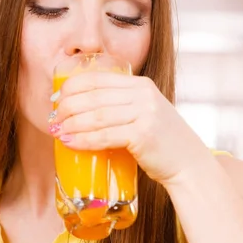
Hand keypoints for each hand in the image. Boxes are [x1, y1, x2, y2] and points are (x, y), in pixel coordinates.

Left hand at [48, 71, 211, 184]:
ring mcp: (145, 113)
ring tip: (57, 131)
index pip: (96, 78)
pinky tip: (69, 143)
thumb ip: (121, 106)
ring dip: (71, 123)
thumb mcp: (144, 113)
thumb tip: (78, 109)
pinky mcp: (143, 134)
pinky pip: (104, 135)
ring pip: (96, 115)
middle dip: (67, 107)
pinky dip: (83, 139)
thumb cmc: (160, 142)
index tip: (55, 100)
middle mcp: (143, 94)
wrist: (189, 164)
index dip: (70, 87)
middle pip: (93, 95)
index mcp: (140, 84)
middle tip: (54, 119)